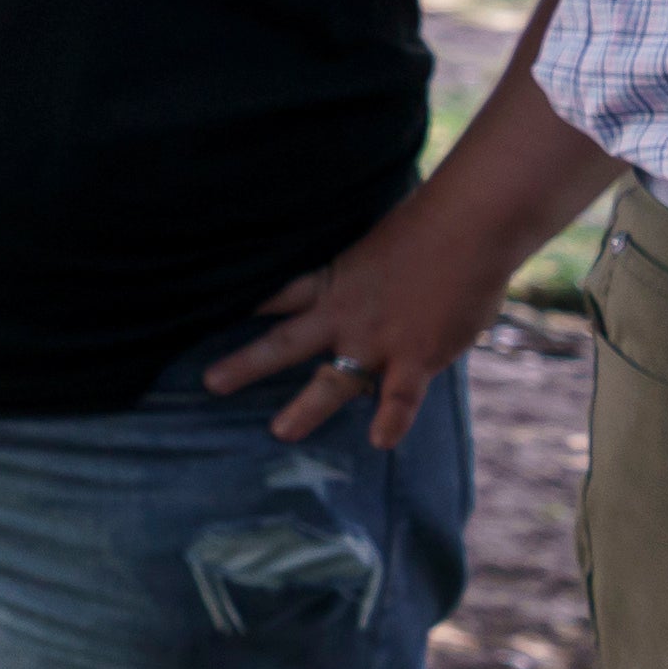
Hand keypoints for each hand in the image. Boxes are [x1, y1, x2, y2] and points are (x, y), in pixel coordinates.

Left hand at [205, 183, 523, 448]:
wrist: (469, 226)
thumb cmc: (430, 227)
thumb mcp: (378, 244)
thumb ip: (363, 274)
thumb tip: (366, 281)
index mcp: (333, 282)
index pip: (274, 296)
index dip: (241, 307)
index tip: (197, 315)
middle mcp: (345, 314)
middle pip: (284, 343)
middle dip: (246, 364)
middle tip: (210, 383)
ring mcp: (378, 340)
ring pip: (332, 381)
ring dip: (304, 408)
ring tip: (279, 432)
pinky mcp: (416, 356)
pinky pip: (399, 397)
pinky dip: (391, 420)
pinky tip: (379, 441)